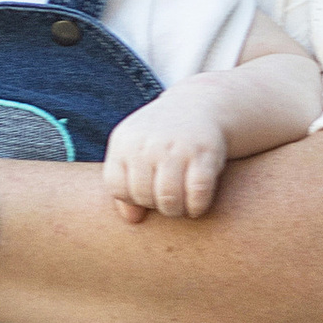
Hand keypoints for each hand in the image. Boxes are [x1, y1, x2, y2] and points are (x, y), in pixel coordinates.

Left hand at [102, 84, 233, 224]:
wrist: (199, 103)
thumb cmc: (160, 138)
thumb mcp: (135, 151)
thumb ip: (125, 183)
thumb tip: (132, 219)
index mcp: (124, 141)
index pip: (117, 187)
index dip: (131, 199)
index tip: (145, 195)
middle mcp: (148, 142)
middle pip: (142, 195)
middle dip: (155, 207)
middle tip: (166, 202)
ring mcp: (177, 146)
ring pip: (168, 198)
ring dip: (176, 211)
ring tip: (180, 207)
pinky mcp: (205, 153)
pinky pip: (197, 193)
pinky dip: (197, 206)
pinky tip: (197, 205)